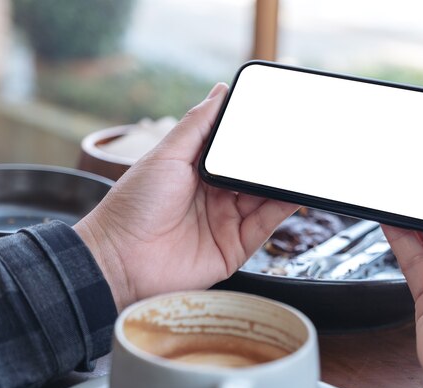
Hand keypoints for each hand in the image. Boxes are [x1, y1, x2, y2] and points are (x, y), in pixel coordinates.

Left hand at [74, 83, 297, 310]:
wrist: (119, 260)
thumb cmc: (133, 205)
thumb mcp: (167, 155)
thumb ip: (197, 125)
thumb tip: (220, 91)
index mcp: (198, 171)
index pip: (235, 150)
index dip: (255, 137)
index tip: (278, 119)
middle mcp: (216, 196)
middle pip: (254, 174)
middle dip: (275, 160)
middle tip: (298, 142)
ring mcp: (227, 221)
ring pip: (265, 197)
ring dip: (283, 182)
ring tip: (303, 163)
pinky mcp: (236, 247)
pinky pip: (266, 225)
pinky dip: (283, 207)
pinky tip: (295, 191)